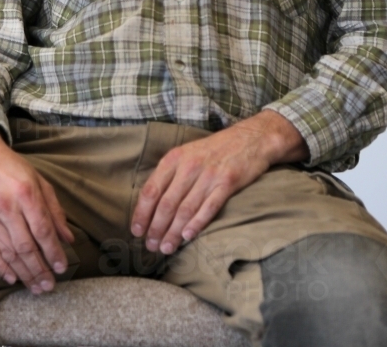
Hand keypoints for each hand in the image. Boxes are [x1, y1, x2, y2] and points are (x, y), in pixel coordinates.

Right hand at [0, 122, 73, 292]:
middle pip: (25, 246)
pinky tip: (12, 278)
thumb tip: (67, 238)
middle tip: (49, 286)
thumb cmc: (13, 168)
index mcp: (26, 192)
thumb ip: (54, 209)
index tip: (61, 268)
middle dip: (39, 269)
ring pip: (8, 252)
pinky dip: (0, 267)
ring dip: (24, 273)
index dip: (53, 251)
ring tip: (36, 287)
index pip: (43, 229)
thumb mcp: (39, 180)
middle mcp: (7, 206)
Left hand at [130, 110, 307, 254]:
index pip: (151, 189)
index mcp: (174, 158)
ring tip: (166, 248)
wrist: (250, 138)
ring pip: (185, 209)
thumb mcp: (187, 153)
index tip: (136, 231)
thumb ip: (170, 175)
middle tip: (151, 246)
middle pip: (166, 203)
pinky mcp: (227, 183)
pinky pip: (209, 207)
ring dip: (173, 232)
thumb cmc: (214, 150)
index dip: (142, 213)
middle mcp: (188, 166)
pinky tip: (188, 236)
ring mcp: (208, 175)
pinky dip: (197, 223)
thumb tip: (151, 204)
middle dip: (156, 228)